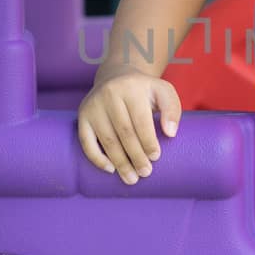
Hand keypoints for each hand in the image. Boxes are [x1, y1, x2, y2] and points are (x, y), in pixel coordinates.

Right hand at [77, 69, 180, 184]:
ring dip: (119, 162)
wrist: (116, 76)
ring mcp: (93, 106)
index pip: (140, 120)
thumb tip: (170, 133)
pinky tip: (110, 169)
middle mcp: (109, 94)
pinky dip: (97, 158)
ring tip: (131, 178)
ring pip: (107, 139)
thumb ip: (172, 109)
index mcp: (131, 88)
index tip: (155, 157)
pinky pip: (86, 141)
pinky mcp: (82, 116)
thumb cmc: (144, 90)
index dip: (148, 141)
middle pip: (124, 132)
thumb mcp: (163, 91)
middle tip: (145, 173)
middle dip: (135, 156)